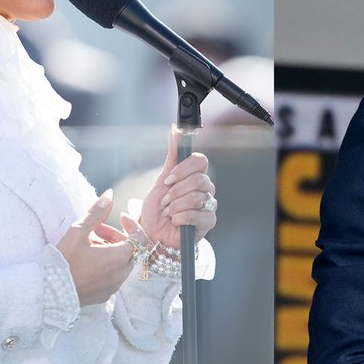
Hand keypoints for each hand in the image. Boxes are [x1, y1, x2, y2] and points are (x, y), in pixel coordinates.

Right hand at [55, 190, 133, 305]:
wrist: (48, 293)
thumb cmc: (63, 261)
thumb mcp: (78, 232)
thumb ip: (96, 213)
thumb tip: (109, 195)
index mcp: (119, 258)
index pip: (140, 238)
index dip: (132, 224)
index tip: (120, 216)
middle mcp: (120, 274)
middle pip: (130, 250)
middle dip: (117, 236)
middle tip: (97, 229)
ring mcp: (113, 287)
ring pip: (121, 263)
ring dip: (111, 250)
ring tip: (89, 244)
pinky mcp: (104, 295)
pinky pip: (113, 276)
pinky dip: (107, 265)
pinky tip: (88, 261)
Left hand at [138, 127, 216, 249]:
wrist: (154, 234)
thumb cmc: (158, 209)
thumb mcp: (162, 180)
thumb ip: (172, 155)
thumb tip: (174, 129)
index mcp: (196, 176)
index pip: (201, 161)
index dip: (184, 169)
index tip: (168, 179)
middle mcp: (206, 188)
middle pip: (199, 179)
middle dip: (176, 192)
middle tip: (165, 201)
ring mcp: (209, 205)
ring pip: (197, 197)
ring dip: (176, 206)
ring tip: (168, 213)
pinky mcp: (209, 222)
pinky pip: (198, 215)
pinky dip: (180, 218)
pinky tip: (175, 222)